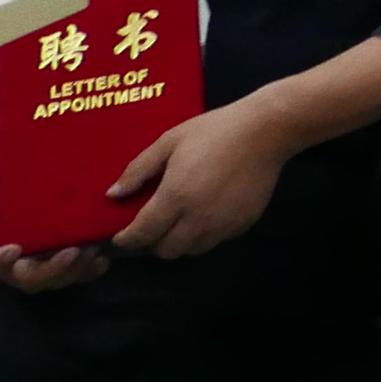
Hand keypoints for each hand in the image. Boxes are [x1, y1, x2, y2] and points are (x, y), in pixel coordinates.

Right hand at [0, 169, 110, 292]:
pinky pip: (71, 276)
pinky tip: (101, 261)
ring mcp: (34, 267)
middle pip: (28, 279)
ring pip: (52, 281)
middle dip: (53, 270)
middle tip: (73, 252)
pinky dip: (87, 272)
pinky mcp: (54, 264)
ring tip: (93, 251)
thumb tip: (8, 172)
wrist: (6, 198)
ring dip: (75, 270)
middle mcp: (11, 266)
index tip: (14, 249)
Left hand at [106, 102, 291, 259]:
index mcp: (175, 197)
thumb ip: (139, 169)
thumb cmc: (214, 130)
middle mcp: (197, 219)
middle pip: (166, 250)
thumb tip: (114, 194)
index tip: (120, 236)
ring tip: (182, 220)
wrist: (267, 130)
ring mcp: (222, 224)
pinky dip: (206, 233)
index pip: (142, 234)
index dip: (127, 239)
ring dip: (181, 240)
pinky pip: (216, 240)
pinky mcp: (242, 224)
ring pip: (191, 250)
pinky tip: (208, 212)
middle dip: (154, 241)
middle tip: (154, 224)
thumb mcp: (170, 141)